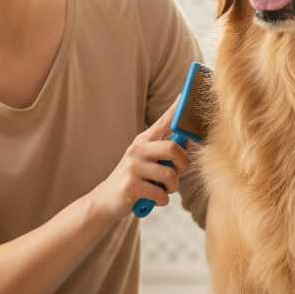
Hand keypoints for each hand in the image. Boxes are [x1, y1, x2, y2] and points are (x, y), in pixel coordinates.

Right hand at [90, 101, 189, 219]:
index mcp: (143, 141)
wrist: (106, 201)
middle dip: (183, 165)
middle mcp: (137, 149)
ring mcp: (133, 166)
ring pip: (170, 175)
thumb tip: (188, 139)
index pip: (165, 121)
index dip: (177, 108)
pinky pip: (161, 194)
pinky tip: (153, 199)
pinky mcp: (130, 185)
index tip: (187, 92)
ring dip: (172, 188)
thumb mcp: (147, 162)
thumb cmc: (134, 180)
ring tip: (163, 190)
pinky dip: (162, 200)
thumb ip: (165, 151)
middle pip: (173, 148)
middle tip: (177, 173)